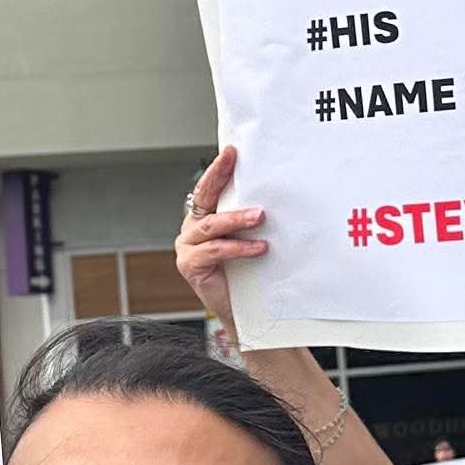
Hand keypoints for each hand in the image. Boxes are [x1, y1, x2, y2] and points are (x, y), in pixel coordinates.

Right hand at [173, 144, 263, 341]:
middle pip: (204, 198)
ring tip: (260, 217)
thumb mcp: (249, 238)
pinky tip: (258, 248)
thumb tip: (276, 196)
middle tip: (236, 163)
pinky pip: (214, 250)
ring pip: (211, 225)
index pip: (209, 187)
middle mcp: (193, 228)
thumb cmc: (249, 273)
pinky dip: (237, 247)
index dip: (218, 168)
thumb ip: (251, 219)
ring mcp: (188, 247)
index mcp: (205, 217)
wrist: (245, 312)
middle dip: (219, 177)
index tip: (232, 151)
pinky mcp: (190, 265)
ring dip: (237, 219)